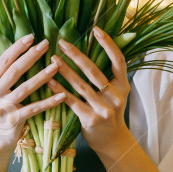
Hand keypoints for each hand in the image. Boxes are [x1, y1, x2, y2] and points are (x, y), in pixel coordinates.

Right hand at [0, 34, 65, 148]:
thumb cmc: (3, 107)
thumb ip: (8, 73)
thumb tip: (25, 49)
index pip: (4, 60)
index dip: (17, 47)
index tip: (32, 36)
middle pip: (14, 71)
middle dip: (31, 56)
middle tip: (46, 44)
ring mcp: (2, 107)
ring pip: (25, 89)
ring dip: (42, 76)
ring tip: (56, 66)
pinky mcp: (13, 120)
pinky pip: (33, 109)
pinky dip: (49, 102)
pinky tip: (62, 95)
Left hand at [47, 26, 130, 154]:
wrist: (112, 141)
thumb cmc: (109, 112)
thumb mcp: (116, 93)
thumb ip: (107, 77)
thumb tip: (90, 50)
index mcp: (123, 85)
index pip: (118, 60)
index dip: (108, 44)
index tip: (96, 30)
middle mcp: (116, 96)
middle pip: (94, 71)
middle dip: (77, 55)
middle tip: (61, 42)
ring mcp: (104, 109)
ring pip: (81, 85)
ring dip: (64, 70)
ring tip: (52, 58)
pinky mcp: (90, 119)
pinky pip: (72, 101)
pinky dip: (59, 91)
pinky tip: (48, 81)